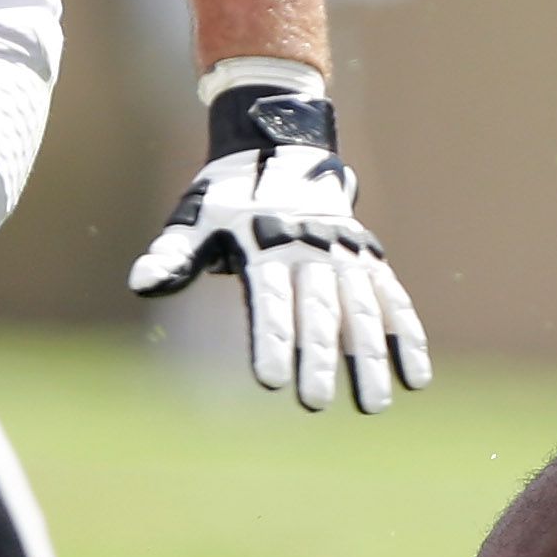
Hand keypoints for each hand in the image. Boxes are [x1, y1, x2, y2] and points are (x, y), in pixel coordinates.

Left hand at [128, 72, 430, 411]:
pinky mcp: (369, 259)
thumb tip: (141, 282)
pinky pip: (393, 301)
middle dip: (318, 358)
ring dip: (369, 359)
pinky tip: (414, 378)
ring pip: (362, 311)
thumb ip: (174, 254)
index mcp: (266, 243)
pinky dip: (406, 338)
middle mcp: (311, 249)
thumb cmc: (228, 198)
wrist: (281, 150)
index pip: (269, 301)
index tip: (270, 380)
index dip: (270, 339)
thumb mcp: (195, 218)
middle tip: (315, 403)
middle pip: (317, 312)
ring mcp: (346, 254)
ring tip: (373, 406)